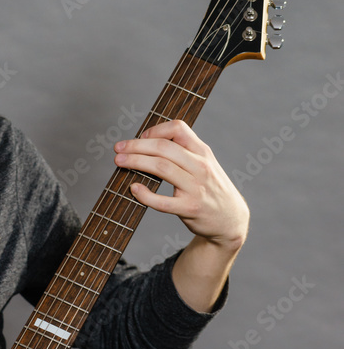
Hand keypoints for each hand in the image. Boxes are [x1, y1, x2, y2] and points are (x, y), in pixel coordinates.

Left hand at [114, 120, 248, 250]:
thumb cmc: (210, 189)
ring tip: (120, 162)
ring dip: (136, 162)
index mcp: (203, 152)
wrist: (230, 220)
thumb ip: (184, 152)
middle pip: (163, 147)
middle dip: (136, 146)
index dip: (155, 129)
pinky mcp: (189, 208)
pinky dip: (145, 195)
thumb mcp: (205, 164)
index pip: (178, 128)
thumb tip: (148, 142)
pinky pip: (162, 201)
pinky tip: (134, 189)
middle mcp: (200, 166)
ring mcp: (195, 188)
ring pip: (161, 168)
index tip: (141, 137)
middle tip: (118, 149)